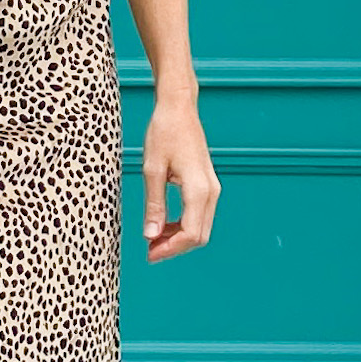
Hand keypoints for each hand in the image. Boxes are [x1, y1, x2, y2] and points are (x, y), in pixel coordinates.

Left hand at [143, 94, 218, 258]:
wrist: (179, 107)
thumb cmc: (163, 132)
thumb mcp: (152, 170)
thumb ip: (154, 205)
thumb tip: (150, 236)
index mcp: (198, 189)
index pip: (190, 234)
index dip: (170, 249)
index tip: (149, 254)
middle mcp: (210, 191)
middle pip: (198, 235)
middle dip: (174, 248)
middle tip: (149, 251)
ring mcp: (212, 188)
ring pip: (200, 227)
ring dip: (178, 238)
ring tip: (153, 239)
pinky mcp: (207, 184)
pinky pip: (199, 214)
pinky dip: (183, 225)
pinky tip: (163, 224)